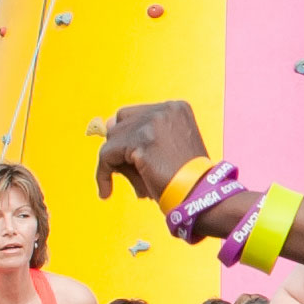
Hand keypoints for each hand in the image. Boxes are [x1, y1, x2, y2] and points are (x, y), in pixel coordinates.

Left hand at [95, 99, 215, 204]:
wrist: (200, 195)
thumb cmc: (187, 179)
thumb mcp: (170, 148)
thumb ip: (143, 136)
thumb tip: (107, 125)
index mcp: (176, 108)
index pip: (137, 115)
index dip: (129, 137)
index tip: (128, 157)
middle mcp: (165, 109)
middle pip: (122, 121)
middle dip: (120, 147)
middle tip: (127, 171)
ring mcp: (153, 122)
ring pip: (113, 138)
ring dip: (116, 162)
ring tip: (130, 183)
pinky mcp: (141, 140)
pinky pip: (107, 155)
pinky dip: (103, 174)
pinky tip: (105, 191)